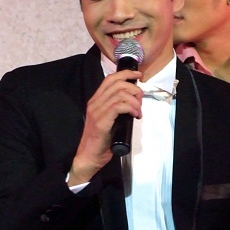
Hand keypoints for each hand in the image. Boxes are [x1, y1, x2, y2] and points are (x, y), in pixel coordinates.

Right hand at [68, 69, 142, 184]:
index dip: (125, 74)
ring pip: (120, 94)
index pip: (110, 79)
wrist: (89, 156)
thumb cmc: (101, 141)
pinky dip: (131, 108)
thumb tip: (132, 102)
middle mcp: (94, 103)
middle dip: (134, 89)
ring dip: (134, 101)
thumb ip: (116, 109)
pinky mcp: (101, 121)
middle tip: (140, 101)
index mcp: (95, 101)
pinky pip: (119, 106)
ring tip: (138, 111)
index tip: (138, 76)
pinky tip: (135, 115)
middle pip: (117, 84)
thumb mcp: (109, 120)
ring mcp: (97, 112)